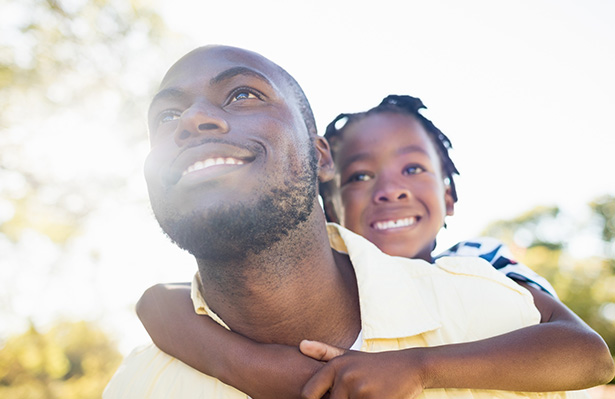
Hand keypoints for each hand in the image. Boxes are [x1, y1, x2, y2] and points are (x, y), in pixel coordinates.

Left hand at [299, 340, 425, 398]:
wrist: (411, 367)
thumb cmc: (376, 365)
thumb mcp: (350, 355)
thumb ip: (324, 352)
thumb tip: (301, 345)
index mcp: (335, 366)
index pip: (307, 394)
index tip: (329, 398)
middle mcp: (345, 376)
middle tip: (359, 391)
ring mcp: (360, 389)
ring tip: (368, 393)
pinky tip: (377, 397)